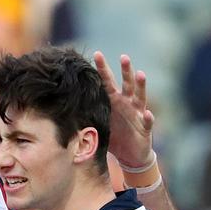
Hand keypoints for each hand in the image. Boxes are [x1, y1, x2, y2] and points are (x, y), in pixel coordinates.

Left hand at [94, 51, 154, 167]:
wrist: (129, 155)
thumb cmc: (113, 135)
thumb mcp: (98, 122)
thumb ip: (86, 112)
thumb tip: (62, 104)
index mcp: (114, 100)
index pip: (107, 82)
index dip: (103, 68)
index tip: (97, 54)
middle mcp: (127, 103)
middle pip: (126, 83)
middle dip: (126, 70)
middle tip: (124, 56)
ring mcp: (137, 113)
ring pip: (140, 97)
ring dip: (140, 86)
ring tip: (140, 75)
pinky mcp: (145, 127)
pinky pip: (147, 121)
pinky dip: (148, 117)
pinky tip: (148, 113)